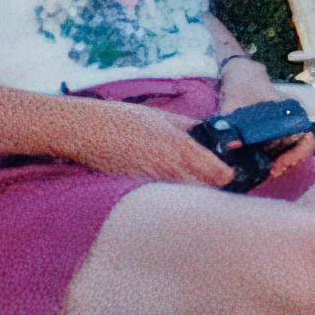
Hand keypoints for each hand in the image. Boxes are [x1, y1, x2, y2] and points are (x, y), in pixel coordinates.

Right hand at [45, 92, 233, 186]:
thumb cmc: (121, 118)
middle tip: (214, 183)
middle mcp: (169, 167)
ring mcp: (153, 182)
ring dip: (191, 193)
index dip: (226, 175)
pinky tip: (168, 190)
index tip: (229, 174)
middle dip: (212, 188)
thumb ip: (188, 125)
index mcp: (180, 146)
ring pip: (183, 197)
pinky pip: (161, 198)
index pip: (216, 172)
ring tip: (192, 186)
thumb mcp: (161, 116)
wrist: (85, 130)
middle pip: (204, 190)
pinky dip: (169, 197)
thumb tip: (207, 131)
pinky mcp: (137, 190)